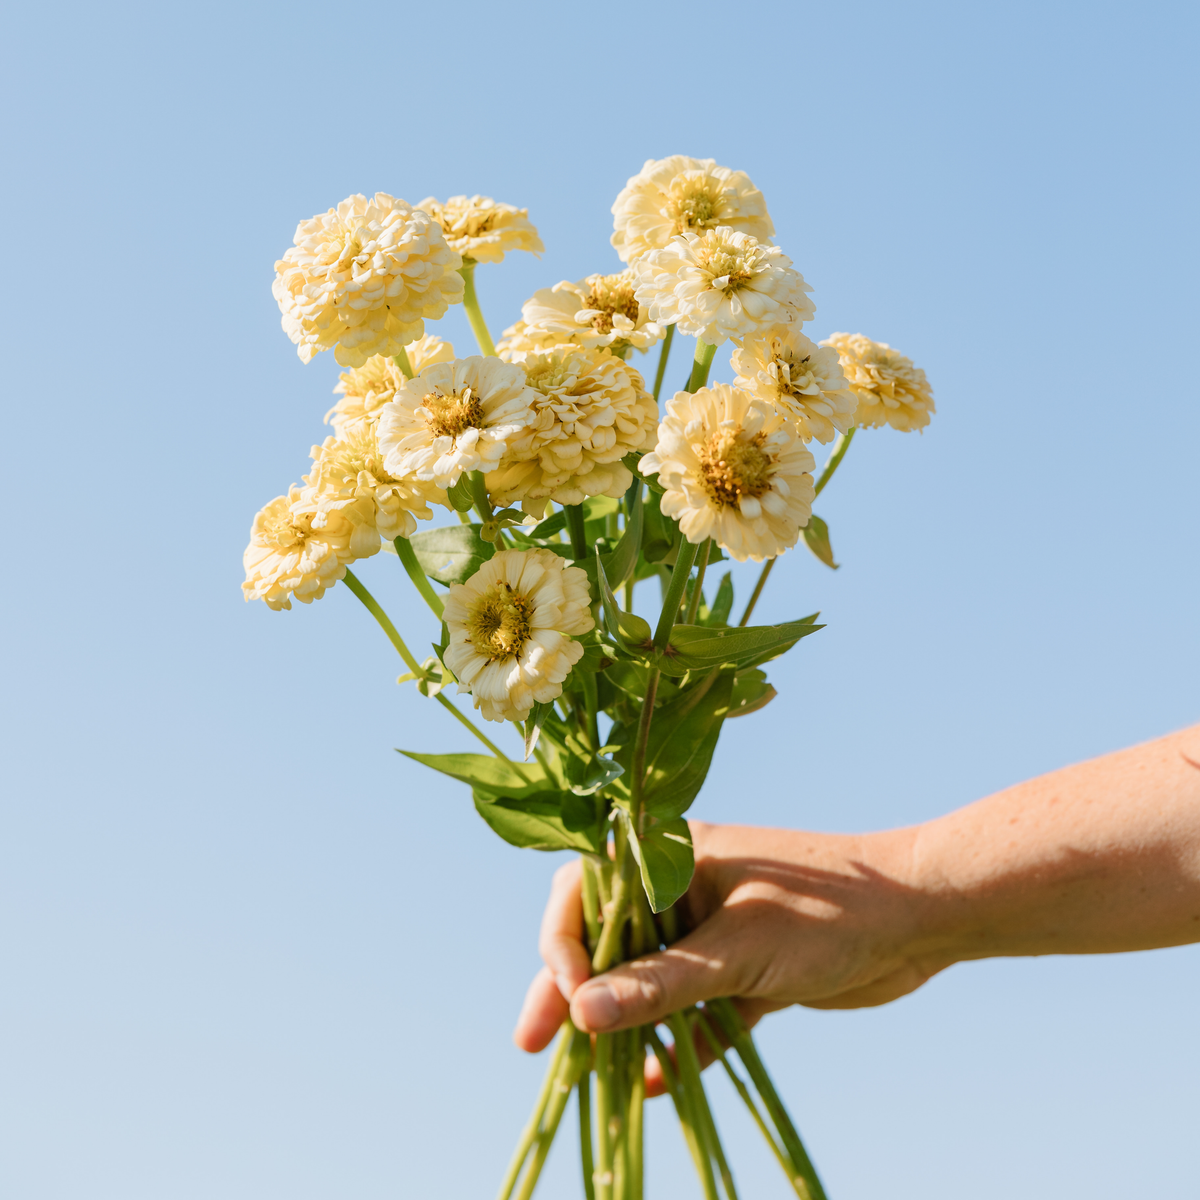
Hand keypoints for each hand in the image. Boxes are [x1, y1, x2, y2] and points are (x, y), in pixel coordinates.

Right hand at [512, 820, 951, 1092]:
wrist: (920, 918)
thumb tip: (578, 1015)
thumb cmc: (827, 912)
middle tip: (531, 1042)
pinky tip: (655, 1087)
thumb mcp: (736, 952)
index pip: (587, 892)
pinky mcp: (746, 971)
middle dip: (570, 991)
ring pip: (649, 979)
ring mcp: (715, 931)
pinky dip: (677, 1045)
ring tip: (583, 1077)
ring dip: (620, 1024)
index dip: (564, 945)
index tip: (567, 1002)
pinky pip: (695, 1010)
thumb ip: (658, 985)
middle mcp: (684, 889)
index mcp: (673, 856)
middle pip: (608, 939)